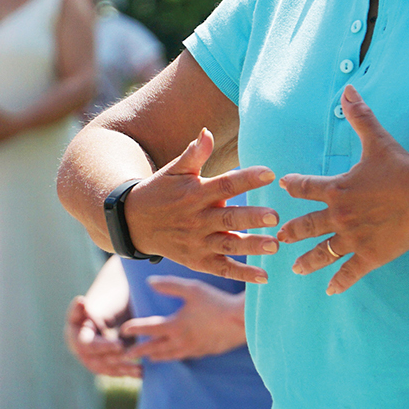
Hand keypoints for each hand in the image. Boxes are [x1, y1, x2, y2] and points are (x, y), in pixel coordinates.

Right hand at [64, 296, 138, 377]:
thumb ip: (87, 306)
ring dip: (123, 370)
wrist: (106, 312)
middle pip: (97, 361)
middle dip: (116, 360)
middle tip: (134, 358)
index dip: (104, 346)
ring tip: (140, 369)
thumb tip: (80, 302)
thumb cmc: (98, 305)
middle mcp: (81, 352)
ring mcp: (90, 361)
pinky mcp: (102, 366)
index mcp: (75, 336)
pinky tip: (140, 373)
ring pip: (106, 369)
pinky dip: (126, 373)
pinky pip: (113, 372)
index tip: (121, 345)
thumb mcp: (93, 304)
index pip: (88, 345)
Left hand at [121, 276, 245, 363]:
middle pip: (155, 348)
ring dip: (157, 356)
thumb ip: (169, 286)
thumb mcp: (192, 288)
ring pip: (170, 355)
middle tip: (126, 355)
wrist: (241, 321)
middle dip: (140, 351)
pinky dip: (175, 357)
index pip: (149, 328)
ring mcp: (193, 349)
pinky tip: (176, 355)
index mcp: (175, 325)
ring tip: (150, 359)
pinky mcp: (205, 352)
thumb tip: (149, 282)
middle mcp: (181, 340)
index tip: (123, 329)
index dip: (134, 328)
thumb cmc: (216, 302)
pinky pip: (185, 356)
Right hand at [123, 129, 278, 283]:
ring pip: (228, 246)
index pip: (225, 184)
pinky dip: (243, 274)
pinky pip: (223, 268)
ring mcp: (198, 242)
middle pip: (228, 219)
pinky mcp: (198, 261)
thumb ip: (194, 154)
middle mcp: (198, 219)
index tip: (270, 173)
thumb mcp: (174, 170)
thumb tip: (207, 132)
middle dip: (251, 218)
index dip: (247, 178)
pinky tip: (264, 276)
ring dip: (251, 246)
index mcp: (196, 193)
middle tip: (275, 216)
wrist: (133, 223)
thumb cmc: (160, 191)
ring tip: (274, 246)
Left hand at [276, 85, 408, 294]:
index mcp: (336, 188)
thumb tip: (348, 88)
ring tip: (295, 268)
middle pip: (305, 226)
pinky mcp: (369, 255)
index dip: (292, 186)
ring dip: (307, 261)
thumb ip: (359, 116)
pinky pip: (349, 272)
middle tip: (277, 238)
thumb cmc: (401, 167)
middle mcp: (338, 216)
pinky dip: (339, 282)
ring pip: (322, 253)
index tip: (283, 186)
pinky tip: (330, 290)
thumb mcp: (376, 139)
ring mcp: (352, 238)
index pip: (304, 187)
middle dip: (290, 232)